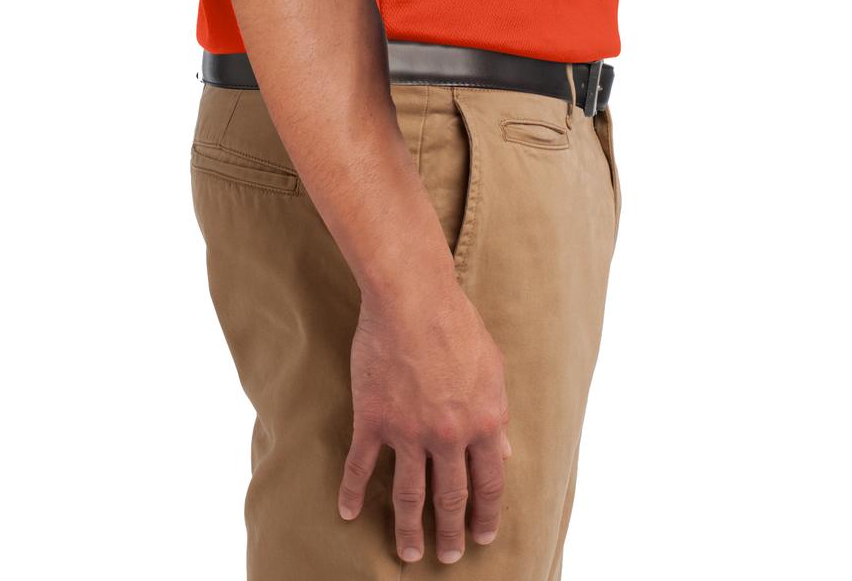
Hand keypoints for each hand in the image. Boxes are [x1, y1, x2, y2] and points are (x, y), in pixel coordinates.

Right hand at [338, 277, 511, 563]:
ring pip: (410, 494)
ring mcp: (408, 431)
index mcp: (483, 422)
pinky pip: (362, 466)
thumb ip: (497, 413)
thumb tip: (503, 451)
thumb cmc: (457, 323)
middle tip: (449, 556)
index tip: (483, 536)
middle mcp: (448, 436)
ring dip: (409, 529)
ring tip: (408, 554)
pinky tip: (348, 513)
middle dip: (451, 533)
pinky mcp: (373, 420)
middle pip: (450, 498)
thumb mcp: (493, 367)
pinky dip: (353, 492)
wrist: (413, 297)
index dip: (486, 514)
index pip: (489, 483)